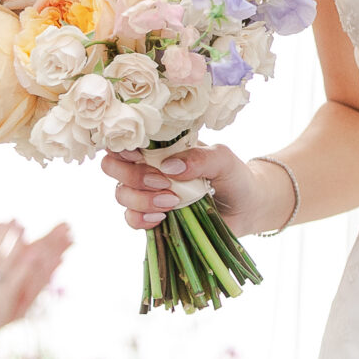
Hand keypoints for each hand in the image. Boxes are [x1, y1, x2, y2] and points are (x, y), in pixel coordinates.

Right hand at [102, 141, 290, 237]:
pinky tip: (162, 218)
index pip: (125, 139)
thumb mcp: (223, 159)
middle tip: (163, 182)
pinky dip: (141, 219)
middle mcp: (148, 168)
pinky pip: (130, 219)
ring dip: (141, 198)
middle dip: (132, 175)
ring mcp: (147, 194)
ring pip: (120, 194)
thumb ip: (200, 157)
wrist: (246, 208)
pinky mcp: (151, 218)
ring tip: (172, 202)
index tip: (139, 155)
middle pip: (112, 166)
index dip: (122, 145)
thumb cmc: (234, 176)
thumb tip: (170, 167)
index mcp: (161, 147)